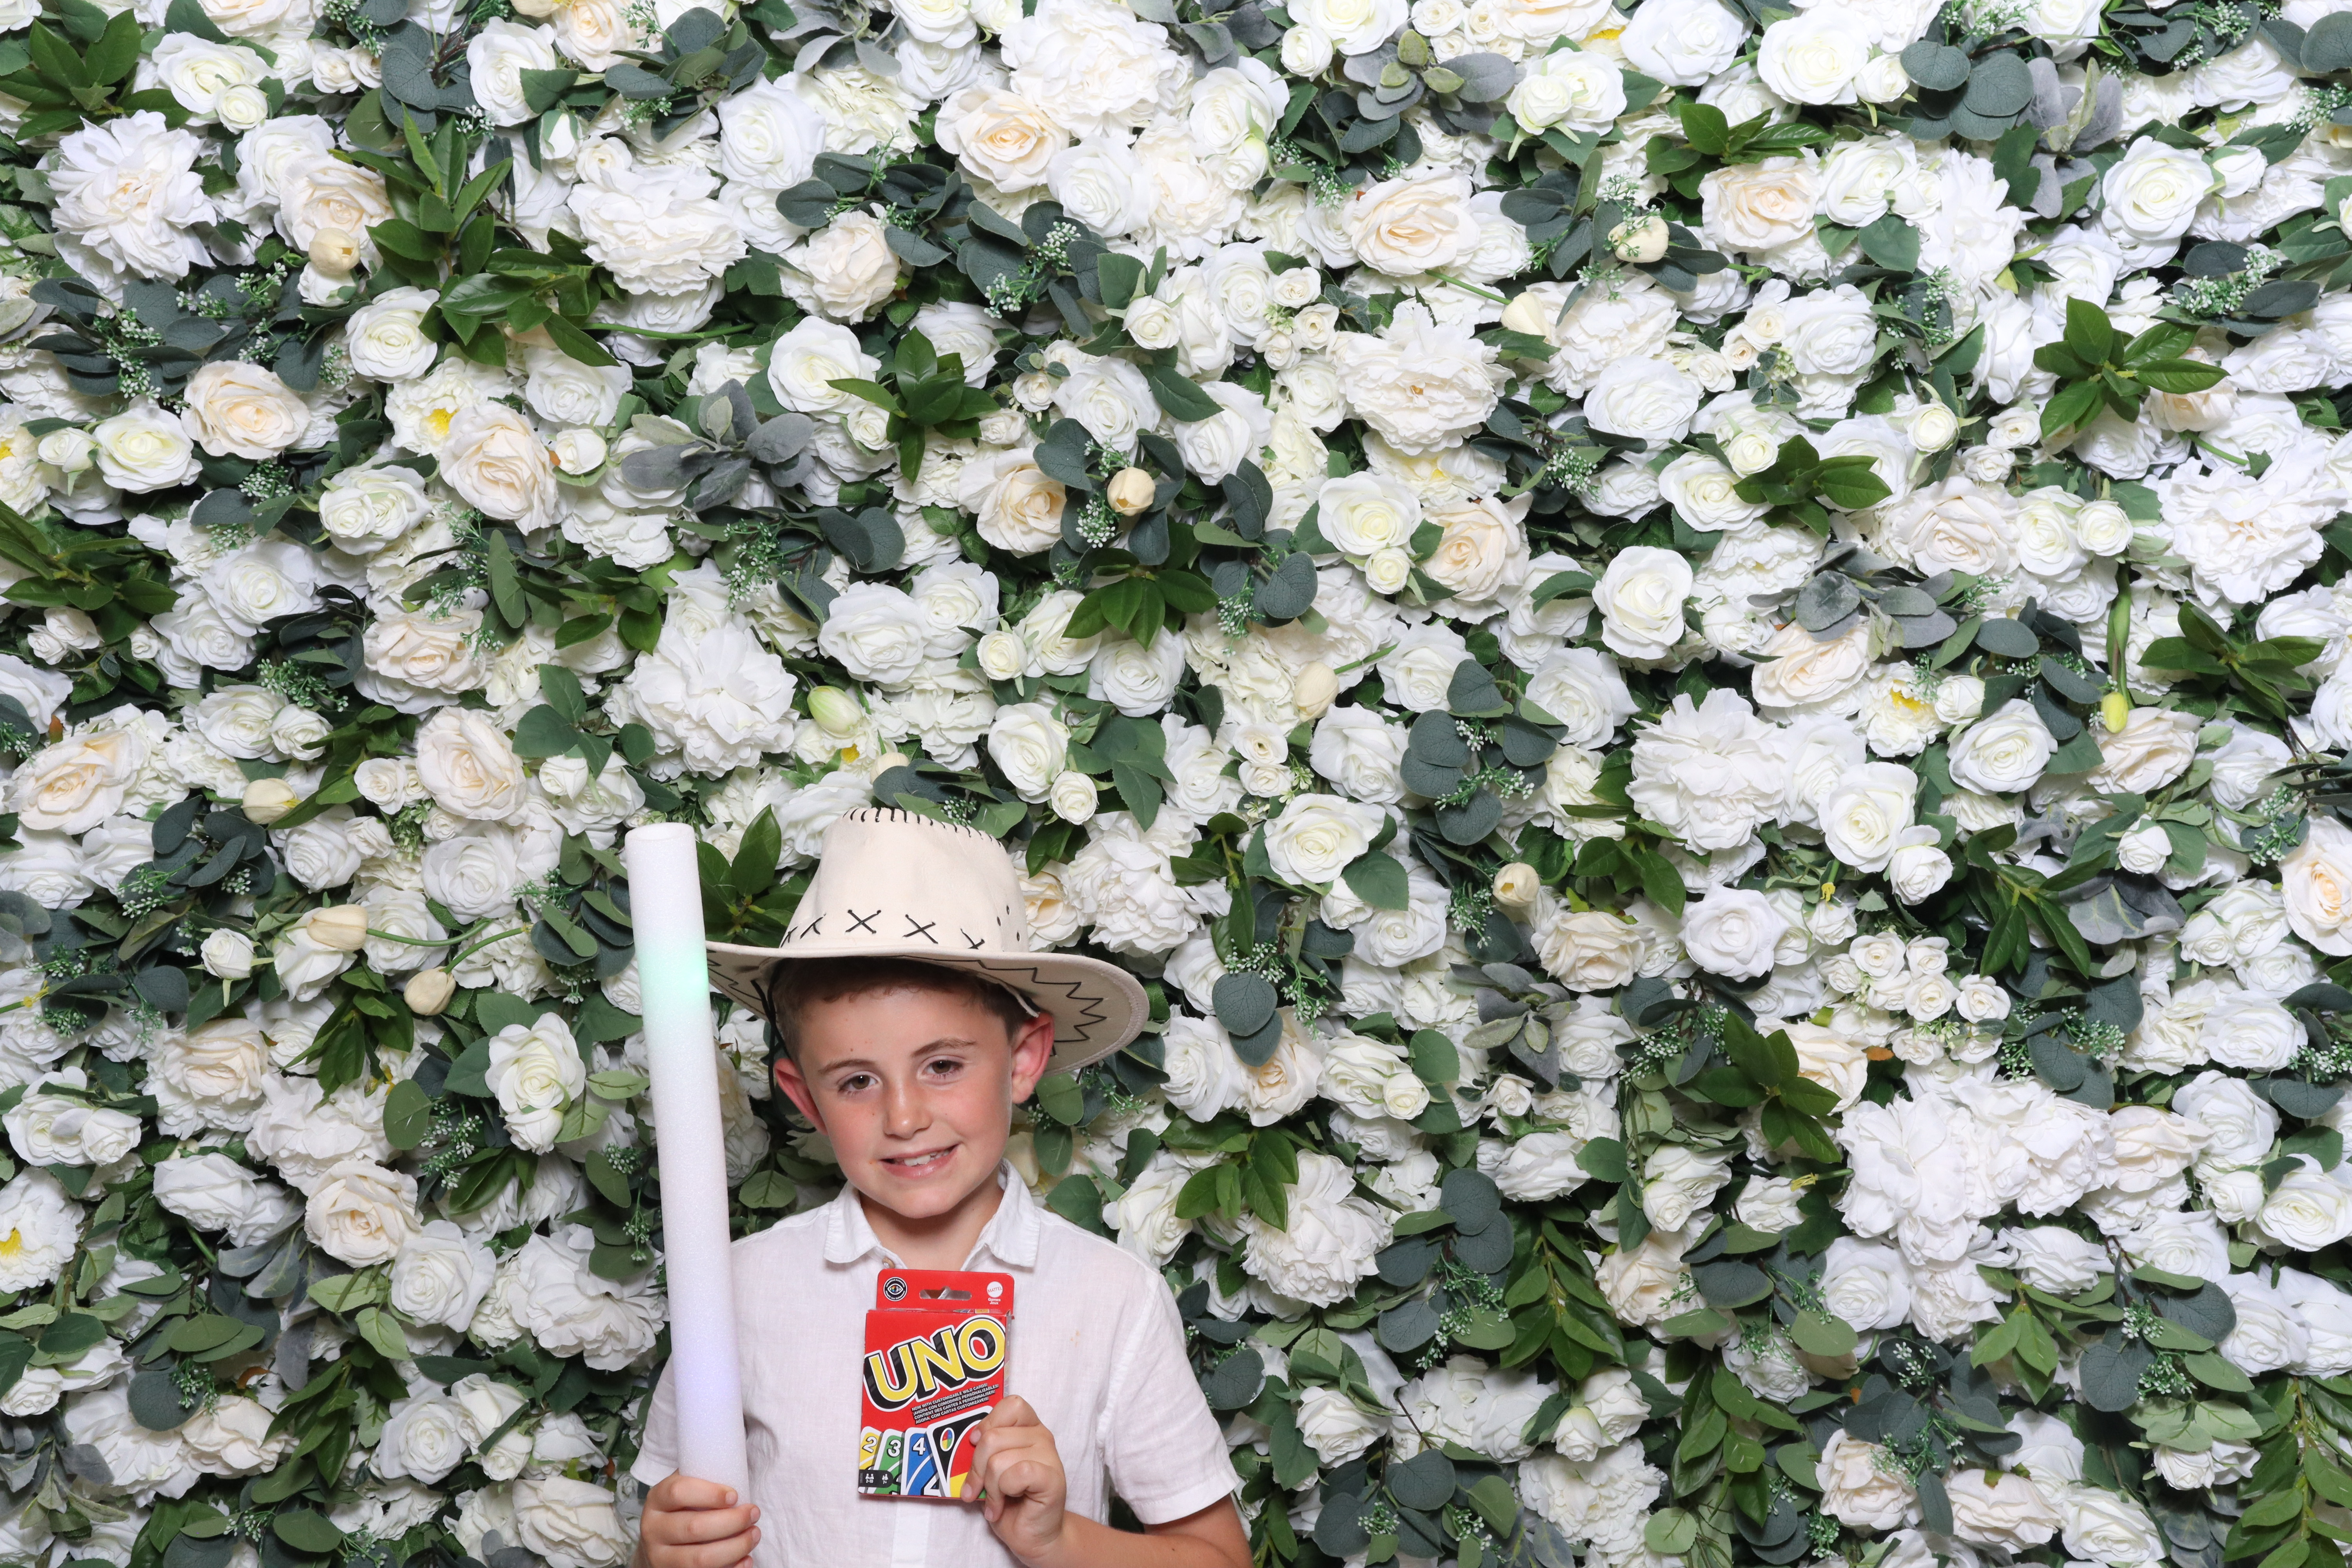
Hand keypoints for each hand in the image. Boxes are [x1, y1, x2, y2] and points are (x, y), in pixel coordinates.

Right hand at [635, 1474, 758, 1567]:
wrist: (659, 1543)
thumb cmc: (682, 1508)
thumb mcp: (684, 1488)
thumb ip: (703, 1478)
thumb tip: (737, 1469)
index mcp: (657, 1499)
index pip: (679, 1492)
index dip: (709, 1494)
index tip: (735, 1496)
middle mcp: (653, 1529)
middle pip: (694, 1528)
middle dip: (732, 1522)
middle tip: (754, 1514)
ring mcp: (660, 1557)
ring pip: (701, 1558)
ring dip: (735, 1547)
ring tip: (754, 1534)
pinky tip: (746, 1559)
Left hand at [966, 1396, 1067, 1565]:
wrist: (1032, 1536)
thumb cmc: (1009, 1501)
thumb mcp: (989, 1469)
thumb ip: (983, 1450)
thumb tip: (963, 1443)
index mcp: (1028, 1428)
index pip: (1009, 1405)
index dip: (987, 1424)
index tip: (975, 1445)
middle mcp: (1041, 1436)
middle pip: (992, 1437)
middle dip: (977, 1468)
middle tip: (977, 1489)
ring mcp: (1050, 1456)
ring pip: (998, 1460)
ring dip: (988, 1488)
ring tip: (993, 1501)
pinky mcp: (1053, 1479)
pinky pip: (1016, 1474)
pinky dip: (1000, 1494)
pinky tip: (1000, 1507)